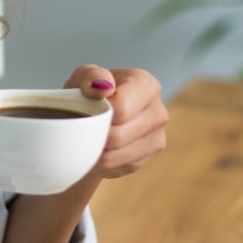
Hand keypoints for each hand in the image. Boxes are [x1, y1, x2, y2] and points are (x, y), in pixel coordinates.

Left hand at [63, 65, 167, 179]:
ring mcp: (157, 136)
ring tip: (91, 135)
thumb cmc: (89, 93)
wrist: (91, 117)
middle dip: (96, 133)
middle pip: (118, 135)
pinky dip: (103, 160)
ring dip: (97, 148)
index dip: (99, 112)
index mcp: (146, 85)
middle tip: (86, 125)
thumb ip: (92, 76)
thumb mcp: (84, 77)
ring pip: (117, 153)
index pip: (121, 108)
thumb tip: (102, 87)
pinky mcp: (147, 157)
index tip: (90, 108)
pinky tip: (100, 147)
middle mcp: (158, 111)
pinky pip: (118, 166)